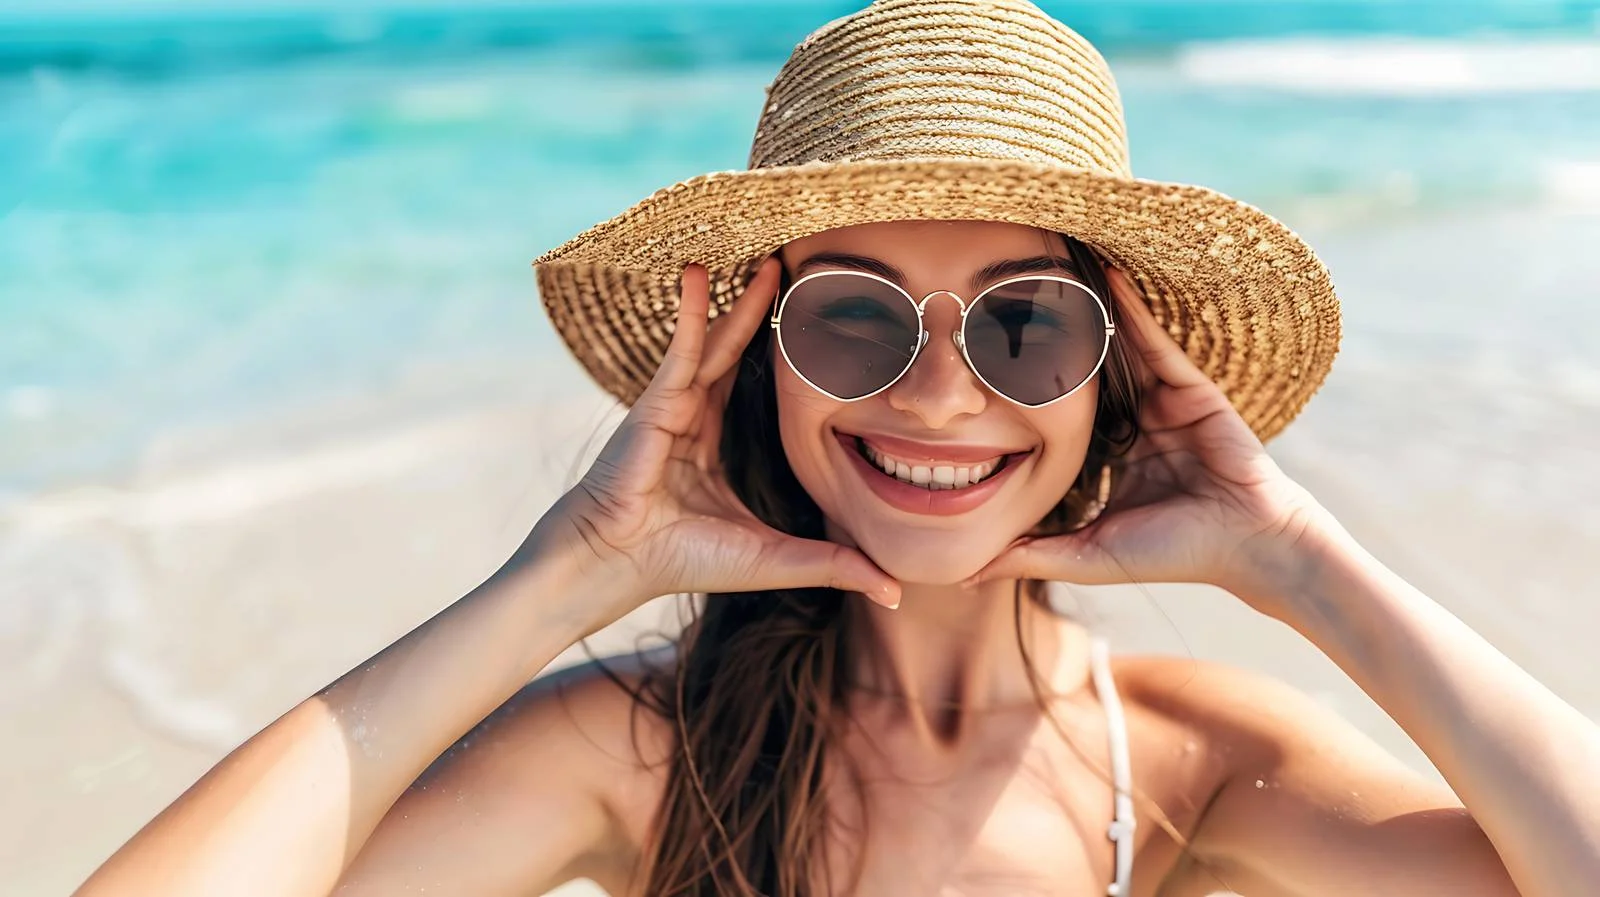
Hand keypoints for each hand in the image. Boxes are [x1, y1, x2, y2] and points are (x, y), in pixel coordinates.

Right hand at [546, 260, 900, 620]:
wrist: (616, 564)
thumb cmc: (681, 561)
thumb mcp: (773, 560)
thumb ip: (831, 564)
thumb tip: (894, 589)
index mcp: (715, 445)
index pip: (758, 390)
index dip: (789, 362)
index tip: (826, 333)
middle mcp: (696, 416)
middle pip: (741, 355)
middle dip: (768, 317)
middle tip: (801, 274)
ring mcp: (676, 405)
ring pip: (718, 342)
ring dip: (742, 302)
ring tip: (769, 261)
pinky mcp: (658, 400)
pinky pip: (683, 346)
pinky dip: (695, 310)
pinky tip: (702, 273)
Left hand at [969, 265, 1328, 618]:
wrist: (1250, 545)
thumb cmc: (1174, 555)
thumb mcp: (1087, 556)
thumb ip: (1031, 557)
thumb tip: (966, 574)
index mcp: (1111, 458)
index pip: (1059, 419)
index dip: (1023, 397)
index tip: (976, 372)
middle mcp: (1136, 423)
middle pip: (1084, 377)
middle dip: (1050, 346)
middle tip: (1002, 308)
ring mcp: (1163, 401)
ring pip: (1115, 352)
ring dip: (1084, 316)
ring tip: (1043, 277)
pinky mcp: (1189, 387)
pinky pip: (1153, 342)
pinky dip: (1130, 310)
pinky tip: (1103, 278)